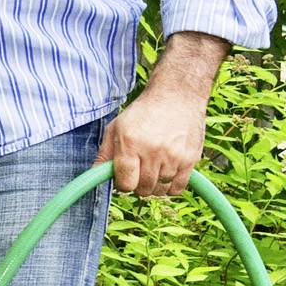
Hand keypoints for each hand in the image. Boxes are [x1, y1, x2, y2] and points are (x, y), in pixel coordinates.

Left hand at [96, 82, 206, 198]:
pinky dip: (170, 186)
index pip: (125, 184)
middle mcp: (153, 151)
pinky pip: (178, 189)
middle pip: (143, 189)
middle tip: (140, 170)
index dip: (123, 183)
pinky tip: (167, 172)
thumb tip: (95, 175)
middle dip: (138, 184)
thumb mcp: (116, 127)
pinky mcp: (190, 159)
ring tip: (154, 167)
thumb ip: (105, 153)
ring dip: (155, 185)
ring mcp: (174, 157)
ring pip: (160, 190)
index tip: (125, 176)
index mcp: (130, 143)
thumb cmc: (143, 112)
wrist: (177, 95)